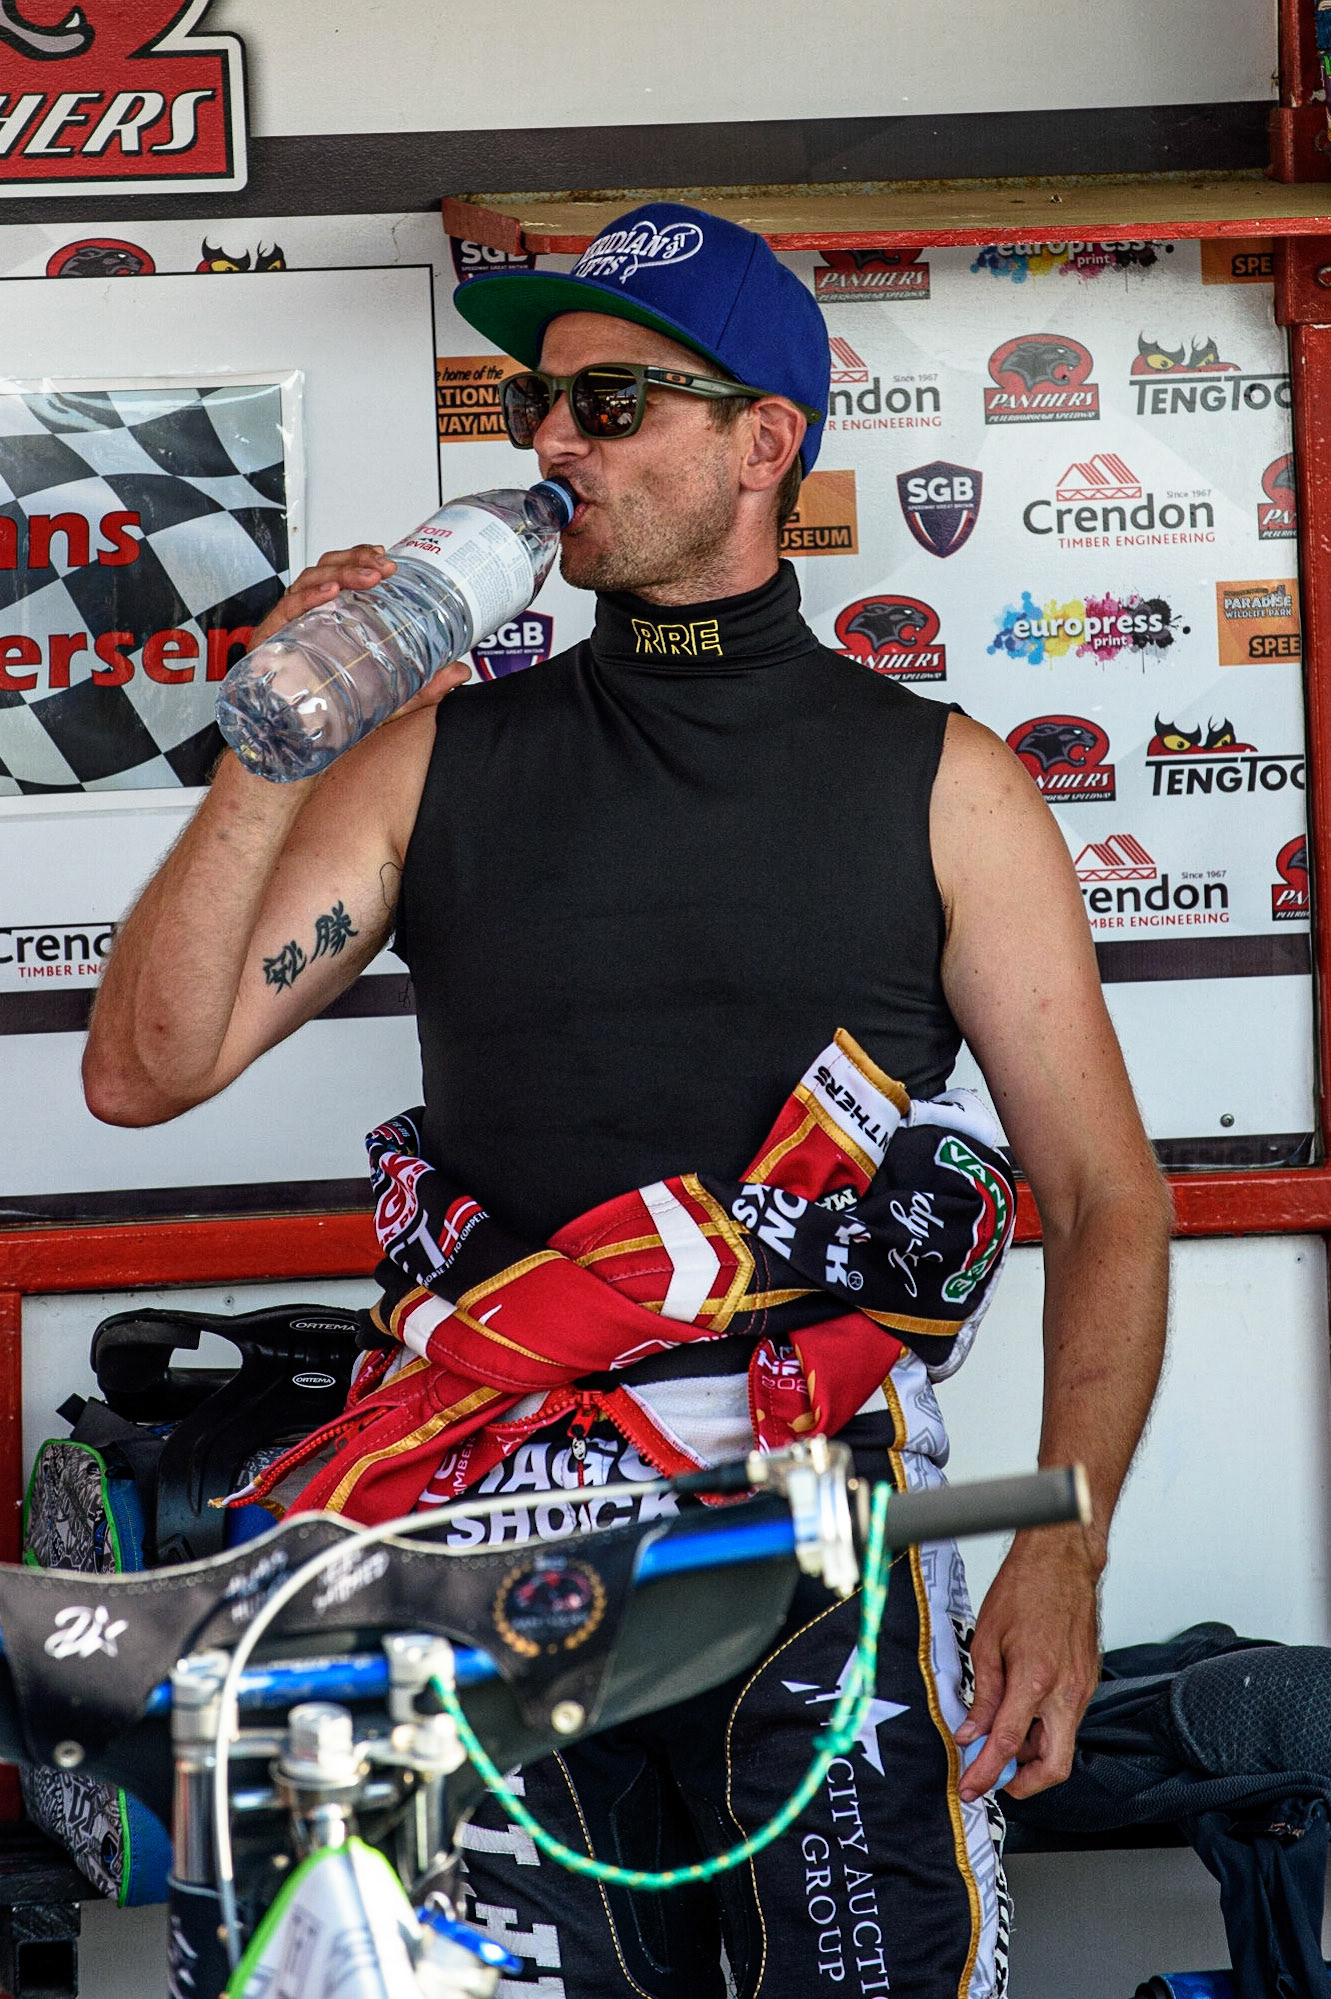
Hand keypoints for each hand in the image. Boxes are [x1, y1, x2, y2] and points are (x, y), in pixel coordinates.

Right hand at [249, 544, 469, 715]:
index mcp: (331, 618)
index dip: (361, 558)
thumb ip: (424, 686)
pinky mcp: (271, 642)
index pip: (343, 574)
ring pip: (307, 582)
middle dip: (355, 561)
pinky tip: (328, 594)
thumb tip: (461, 672)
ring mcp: (289, 627)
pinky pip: (285, 612)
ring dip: (338, 573)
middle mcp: (309, 616)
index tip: (386, 556)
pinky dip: (306, 598)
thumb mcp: (388, 697)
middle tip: (383, 567)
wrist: (294, 745)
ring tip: (364, 576)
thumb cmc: (332, 713)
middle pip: (327, 570)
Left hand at [954, 1522, 1100, 1801]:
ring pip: (1063, 1745)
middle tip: (996, 1778)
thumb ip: (983, 1694)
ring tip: (1002, 1735)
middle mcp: (1066, 1692)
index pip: (1009, 1745)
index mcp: (1035, 1680)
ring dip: (1034, 1753)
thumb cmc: (1024, 1588)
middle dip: (1024, 1784)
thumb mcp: (987, 1640)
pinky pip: (1068, 1721)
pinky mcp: (1089, 1681)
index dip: (986, 1773)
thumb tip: (971, 1732)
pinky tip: (1023, 1713)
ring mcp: (1083, 1688)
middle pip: (1054, 1766)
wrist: (1062, 1561)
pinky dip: (1046, 1728)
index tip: (972, 1787)